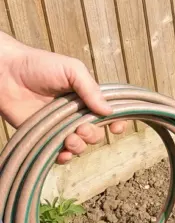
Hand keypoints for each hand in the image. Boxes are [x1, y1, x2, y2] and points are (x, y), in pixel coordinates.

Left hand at [0, 33, 126, 162]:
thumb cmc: (40, 65)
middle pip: (95, 133)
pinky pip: (58, 153)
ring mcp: (60, 126)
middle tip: (81, 128)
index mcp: (87, 97)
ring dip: (79, 146)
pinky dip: (64, 157)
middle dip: (93, 134)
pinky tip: (62, 153)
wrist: (5, 72)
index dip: (117, 122)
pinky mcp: (43, 136)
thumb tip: (109, 111)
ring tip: (70, 139)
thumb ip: (91, 89)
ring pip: (79, 145)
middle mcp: (76, 114)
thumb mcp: (72, 69)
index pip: (109, 114)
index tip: (116, 128)